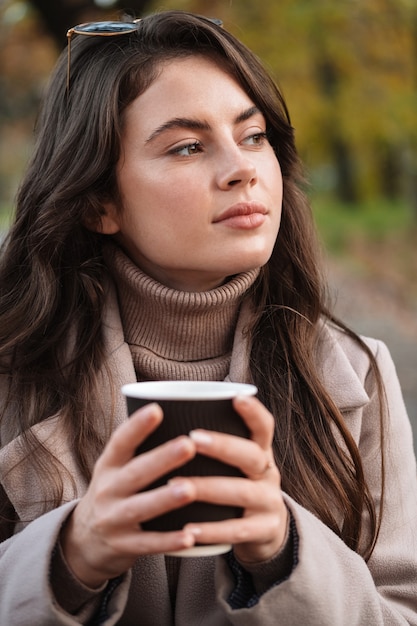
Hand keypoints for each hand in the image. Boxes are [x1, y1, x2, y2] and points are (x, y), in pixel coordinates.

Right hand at [60, 403, 198, 587]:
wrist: (83, 542)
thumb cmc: (113, 493)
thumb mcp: (115, 469)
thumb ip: (139, 448)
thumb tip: (181, 411)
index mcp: (108, 466)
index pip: (120, 442)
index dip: (137, 426)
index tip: (157, 409)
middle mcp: (107, 490)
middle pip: (135, 472)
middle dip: (162, 459)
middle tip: (188, 445)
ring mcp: (113, 519)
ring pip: (141, 507)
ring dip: (166, 498)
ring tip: (190, 489)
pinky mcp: (123, 546)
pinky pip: (148, 544)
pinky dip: (168, 542)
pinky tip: (190, 537)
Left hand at [179, 395, 286, 563]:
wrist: (266, 535)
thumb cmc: (237, 488)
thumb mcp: (236, 465)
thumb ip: (215, 446)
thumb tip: (170, 413)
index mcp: (260, 453)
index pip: (264, 427)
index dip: (253, 413)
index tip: (236, 398)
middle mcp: (268, 474)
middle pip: (251, 455)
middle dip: (223, 446)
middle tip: (192, 438)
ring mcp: (269, 503)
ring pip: (242, 492)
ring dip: (208, 488)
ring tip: (175, 485)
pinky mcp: (264, 532)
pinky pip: (237, 530)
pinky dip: (212, 530)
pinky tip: (188, 530)